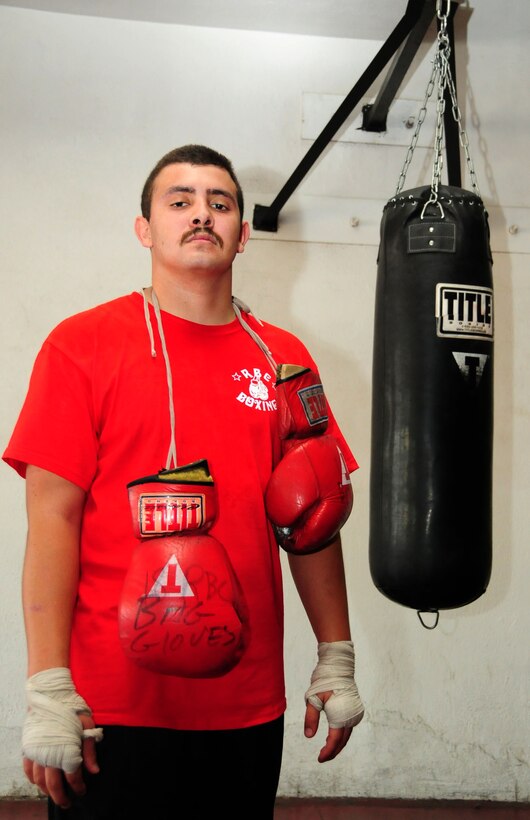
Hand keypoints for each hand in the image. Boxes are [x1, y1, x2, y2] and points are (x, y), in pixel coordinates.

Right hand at [23, 712, 99, 808]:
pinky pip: (27, 769)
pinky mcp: (28, 747)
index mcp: (65, 749)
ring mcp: (36, 751)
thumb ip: (89, 750)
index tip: (83, 791)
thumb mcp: (87, 725)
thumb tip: (95, 771)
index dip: (78, 786)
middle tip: (67, 803)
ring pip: (39, 780)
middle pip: (53, 784)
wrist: (51, 695)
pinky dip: (32, 779)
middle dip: (61, 796)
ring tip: (54, 794)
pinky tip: (39, 782)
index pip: (72, 776)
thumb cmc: (72, 709)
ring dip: (46, 790)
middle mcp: (49, 754)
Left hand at [304, 641, 363, 762]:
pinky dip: (342, 735)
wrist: (339, 665)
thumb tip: (309, 736)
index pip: (334, 741)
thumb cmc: (325, 680)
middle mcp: (351, 717)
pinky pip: (349, 727)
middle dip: (333, 751)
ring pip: (347, 735)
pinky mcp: (356, 709)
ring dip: (338, 743)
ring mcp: (355, 713)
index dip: (327, 752)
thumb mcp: (313, 698)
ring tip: (327, 750)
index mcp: (340, 715)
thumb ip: (310, 718)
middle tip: (322, 758)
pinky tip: (334, 736)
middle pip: (342, 741)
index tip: (319, 759)